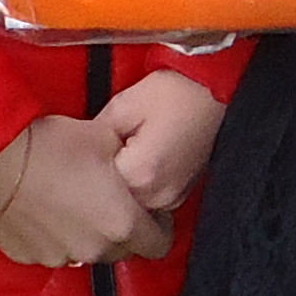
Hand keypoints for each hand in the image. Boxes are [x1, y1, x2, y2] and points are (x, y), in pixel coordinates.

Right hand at [0, 114, 174, 266]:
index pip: (160, 244)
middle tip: (109, 198)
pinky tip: (44, 207)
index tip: (149, 207)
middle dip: (123, 228)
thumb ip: (129, 161)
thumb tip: (132, 165)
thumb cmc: (53, 146)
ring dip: (88, 232)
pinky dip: (55, 235)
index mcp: (122, 224)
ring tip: (72, 198)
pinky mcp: (30, 258)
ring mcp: (61, 257)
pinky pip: (54, 249)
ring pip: (87, 250)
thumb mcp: (105, 138)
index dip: (159, 225)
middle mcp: (95, 249)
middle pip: (123, 249)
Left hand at [97, 72, 224, 210]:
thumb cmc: (176, 92)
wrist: (216, 89)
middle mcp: (159, 195)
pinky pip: (149, 200)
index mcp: (141, 174)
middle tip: (105, 152)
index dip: (87, 166)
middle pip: (113, 202)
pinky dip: (140, 186)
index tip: (90, 150)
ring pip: (131, 206)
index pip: (94, 186)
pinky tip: (140, 161)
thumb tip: (79, 152)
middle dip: (103, 181)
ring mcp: (173, 199)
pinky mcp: (181, 195)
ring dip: (122, 186)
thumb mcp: (124, 105)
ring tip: (125, 154)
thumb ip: (95, 135)